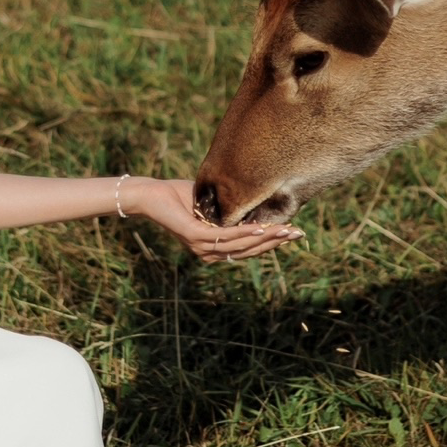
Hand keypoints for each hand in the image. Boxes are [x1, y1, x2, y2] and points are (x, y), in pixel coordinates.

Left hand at [124, 178, 303, 263]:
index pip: (247, 248)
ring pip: (240, 245)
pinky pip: (224, 236)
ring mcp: (201, 247)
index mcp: (213, 247)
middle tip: (297, 234)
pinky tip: (260, 226)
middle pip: (248, 250)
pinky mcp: (194, 236)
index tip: (292, 233)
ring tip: (285, 230)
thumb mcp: (211, 202)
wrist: (150, 194)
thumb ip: (231, 207)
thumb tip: (255, 197)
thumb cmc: (178, 195)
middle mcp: (209, 252)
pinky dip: (244, 232)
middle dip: (274, 241)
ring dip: (265, 238)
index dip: (270, 242)